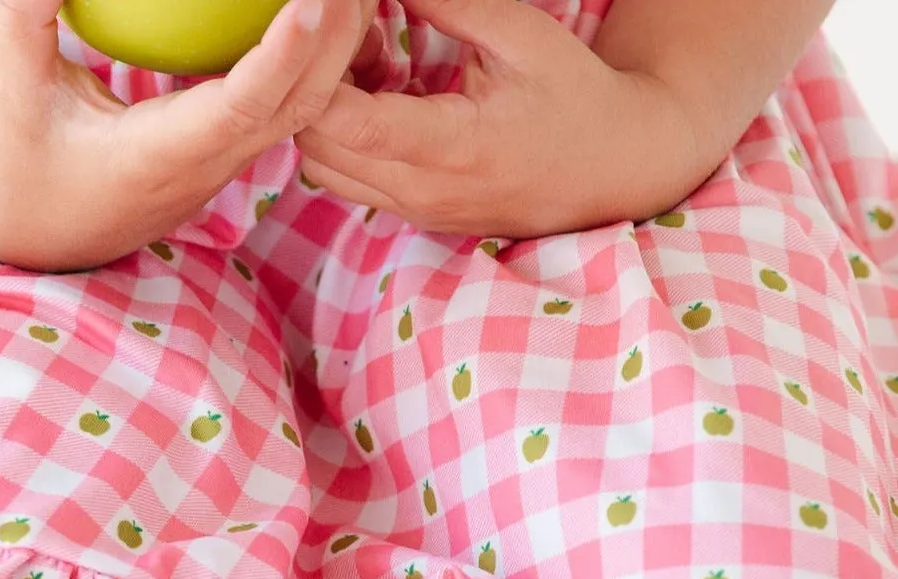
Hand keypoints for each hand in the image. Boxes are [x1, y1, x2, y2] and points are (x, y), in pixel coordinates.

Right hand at [0, 0, 379, 270]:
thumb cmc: (28, 162)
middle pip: (301, 102)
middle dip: (341, 31)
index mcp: (159, 160)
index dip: (281, 56)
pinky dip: (323, 49)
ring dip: (346, 38)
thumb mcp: (15, 97)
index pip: (236, 109)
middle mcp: (209, 165)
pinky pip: (297, 98)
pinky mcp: (238, 148)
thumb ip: (23, 28)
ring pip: (312, 104)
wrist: (46, 231)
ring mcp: (231, 161)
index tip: (314, 0)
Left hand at [297, 0, 719, 239]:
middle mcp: (418, 191)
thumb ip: (451, 5)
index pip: (350, 124)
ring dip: (324, 117)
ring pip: (321, 169)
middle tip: (353, 38)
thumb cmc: (571, 95)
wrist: (608, 168)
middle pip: (317, 147)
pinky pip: (346, 179)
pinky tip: (379, 96)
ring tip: (369, 67)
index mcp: (449, 147)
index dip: (320, 76)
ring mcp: (409, 209)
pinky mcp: (407, 214)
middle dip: (314, 90)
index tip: (325, 28)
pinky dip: (342, 138)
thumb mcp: (520, 36)